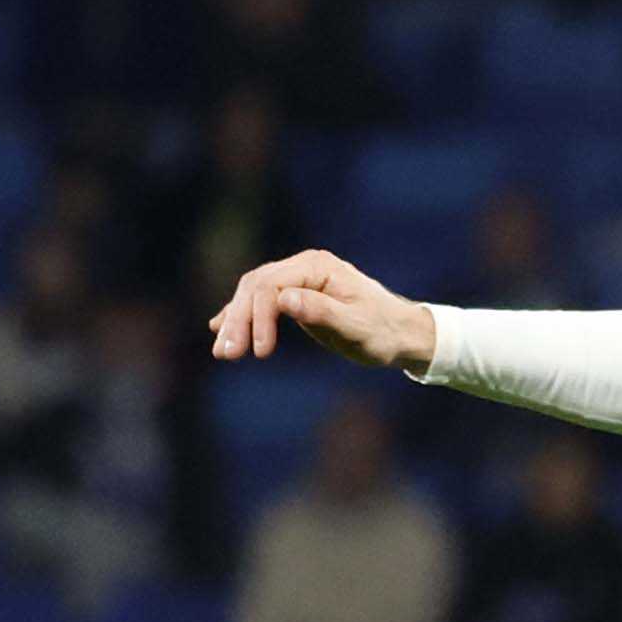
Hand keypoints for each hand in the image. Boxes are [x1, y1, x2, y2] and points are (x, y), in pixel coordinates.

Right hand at [208, 250, 437, 372]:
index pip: (271, 286)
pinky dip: (242, 316)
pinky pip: (260, 301)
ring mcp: (298, 278)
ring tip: (223, 352)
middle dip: (238, 321)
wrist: (401, 333)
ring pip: (253, 294)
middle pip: (255, 288)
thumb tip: (283, 300)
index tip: (261, 352)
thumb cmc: (383, 331)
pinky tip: (219, 328)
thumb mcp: (355, 326)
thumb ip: (320, 312)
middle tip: (227, 355)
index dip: (259, 318)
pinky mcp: (296, 294)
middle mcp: (304, 266)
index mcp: (317, 266)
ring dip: (235, 321)